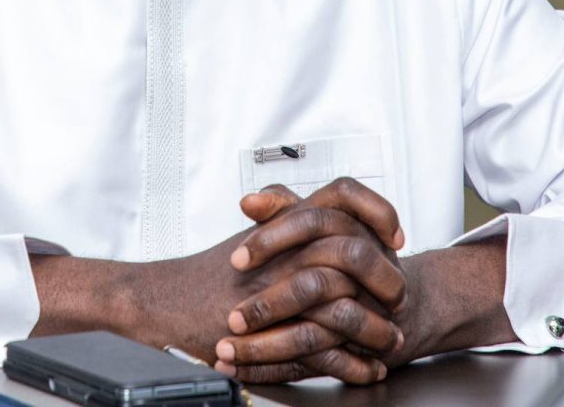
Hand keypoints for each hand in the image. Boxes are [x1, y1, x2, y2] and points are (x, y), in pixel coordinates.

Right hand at [128, 185, 402, 381]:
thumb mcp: (246, 234)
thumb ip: (274, 210)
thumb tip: (291, 195)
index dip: (376, 212)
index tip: (393, 235)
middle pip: (354, 252)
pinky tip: (365, 368)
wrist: (164, 301)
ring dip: (375, 329)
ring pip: (345, 305)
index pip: (344, 197)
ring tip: (390, 342)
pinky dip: (352, 363)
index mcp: (285, 223)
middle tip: (399, 297)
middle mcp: (286, 250)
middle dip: (388, 279)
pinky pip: (324, 349)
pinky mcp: (271, 331)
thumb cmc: (205, 272)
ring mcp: (279, 290)